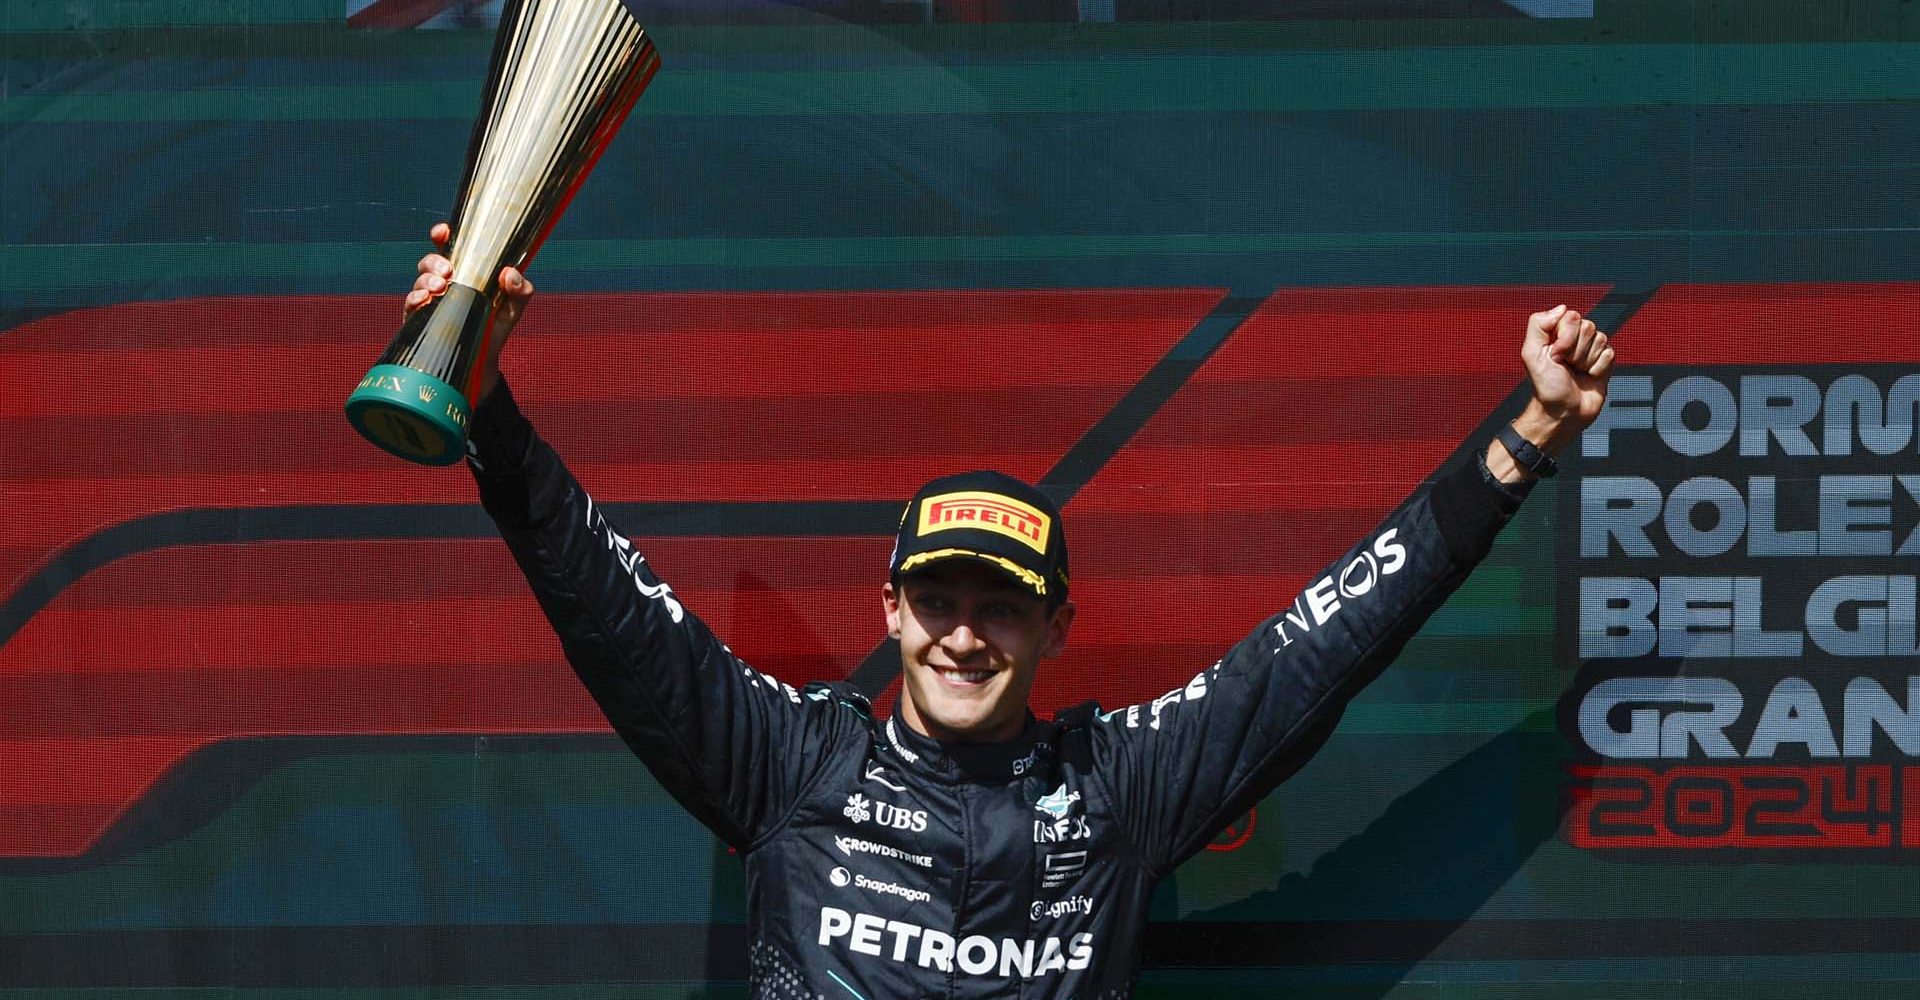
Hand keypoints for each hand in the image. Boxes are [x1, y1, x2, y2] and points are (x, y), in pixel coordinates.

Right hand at [404, 222, 533, 403]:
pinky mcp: (419, 320)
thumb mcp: (514, 308)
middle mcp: (444, 284)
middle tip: (449, 271)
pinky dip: (414, 299)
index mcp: (464, 273)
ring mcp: (429, 301)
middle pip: (429, 262)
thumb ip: (521, 291)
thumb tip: (509, 274)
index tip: (442, 231)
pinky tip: (424, 300)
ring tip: (440, 287)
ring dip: (426, 279)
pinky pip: (410, 305)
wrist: (483, 363)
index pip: (449, 248)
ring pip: (419, 281)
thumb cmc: (496, 328)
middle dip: (435, 261)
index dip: (442, 235)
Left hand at [1523, 304, 1613, 426]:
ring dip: (1586, 360)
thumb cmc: (1546, 387)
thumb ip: (1538, 325)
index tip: (1555, 354)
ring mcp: (1591, 349)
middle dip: (1575, 350)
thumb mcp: (1531, 354)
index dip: (1565, 337)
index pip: (1571, 316)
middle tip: (1565, 365)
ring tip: (1576, 372)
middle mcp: (1574, 338)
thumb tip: (1561, 308)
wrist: (1563, 412)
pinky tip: (1589, 376)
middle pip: (1588, 327)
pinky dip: (1598, 368)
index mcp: (1556, 333)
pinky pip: (1609, 353)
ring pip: (1601, 339)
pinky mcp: (1605, 361)